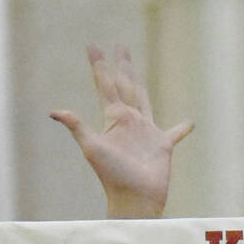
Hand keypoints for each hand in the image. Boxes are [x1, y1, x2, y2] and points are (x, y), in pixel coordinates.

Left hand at [50, 44, 193, 218]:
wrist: (134, 198)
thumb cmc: (112, 175)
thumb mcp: (92, 147)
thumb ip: (77, 126)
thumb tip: (54, 111)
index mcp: (113, 118)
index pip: (105, 85)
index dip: (99, 65)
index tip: (93, 45)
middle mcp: (129, 120)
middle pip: (125, 86)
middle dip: (122, 66)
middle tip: (120, 46)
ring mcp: (146, 132)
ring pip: (143, 99)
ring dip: (140, 83)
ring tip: (136, 69)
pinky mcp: (163, 145)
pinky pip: (175, 133)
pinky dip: (183, 128)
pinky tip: (189, 121)